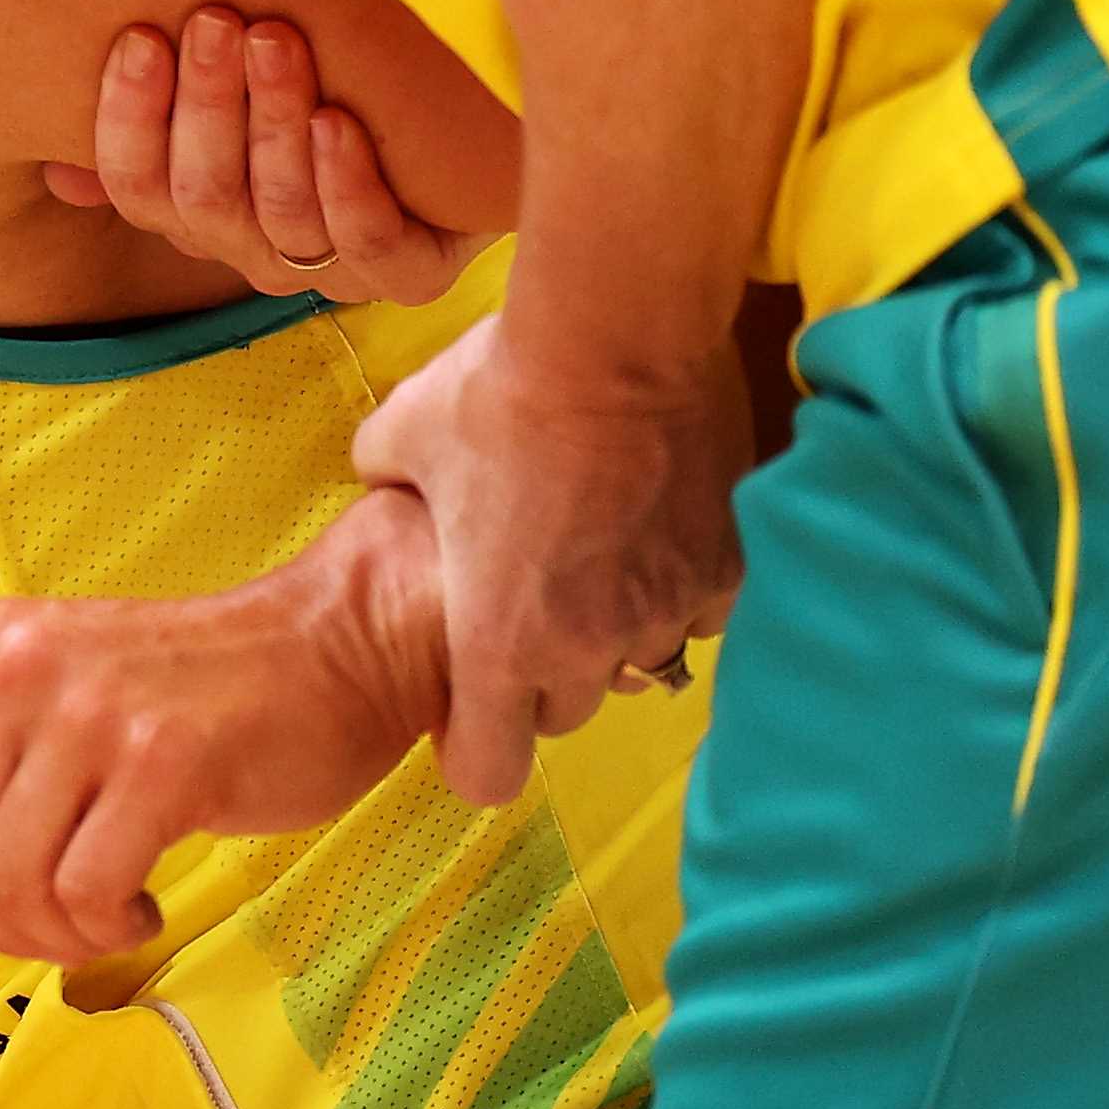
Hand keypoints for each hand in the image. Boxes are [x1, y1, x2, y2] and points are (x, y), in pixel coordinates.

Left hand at [0, 492, 448, 966]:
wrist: (332, 647)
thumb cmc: (183, 691)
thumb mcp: (43, 687)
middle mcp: (16, 667)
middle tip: (56, 912)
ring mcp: (89, 712)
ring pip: (4, 884)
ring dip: (50, 934)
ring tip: (99, 915)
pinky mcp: (164, 762)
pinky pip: (84, 894)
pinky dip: (105, 928)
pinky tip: (142, 903)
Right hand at [52, 9, 489, 305]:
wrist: (467, 132)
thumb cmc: (337, 96)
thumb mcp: (241, 99)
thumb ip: (160, 119)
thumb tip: (61, 172)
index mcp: (201, 214)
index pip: (136, 185)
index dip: (129, 119)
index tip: (141, 37)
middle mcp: (255, 251)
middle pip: (201, 197)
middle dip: (205, 104)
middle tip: (215, 21)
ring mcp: (331, 271)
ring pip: (279, 213)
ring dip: (272, 122)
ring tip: (279, 41)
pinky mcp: (410, 274)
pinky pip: (368, 243)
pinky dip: (347, 182)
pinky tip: (339, 119)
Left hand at [348, 311, 745, 803]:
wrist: (614, 337)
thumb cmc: (494, 390)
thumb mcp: (401, 436)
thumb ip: (383, 483)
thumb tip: (382, 488)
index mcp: (497, 639)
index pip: (488, 770)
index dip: (473, 748)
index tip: (468, 714)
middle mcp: (587, 648)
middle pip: (563, 714)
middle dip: (540, 677)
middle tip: (528, 606)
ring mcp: (665, 614)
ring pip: (637, 664)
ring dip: (612, 634)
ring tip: (592, 560)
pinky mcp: (726, 572)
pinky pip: (699, 614)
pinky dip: (675, 592)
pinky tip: (651, 534)